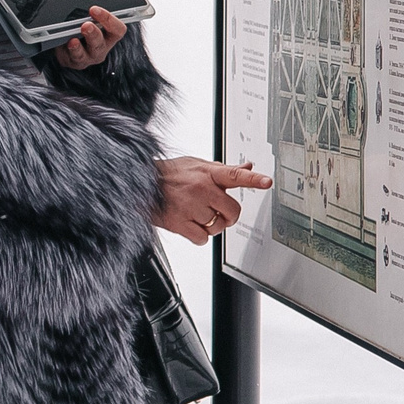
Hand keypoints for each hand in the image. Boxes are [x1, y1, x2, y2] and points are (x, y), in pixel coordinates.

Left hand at [52, 5, 126, 69]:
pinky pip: (76, 57)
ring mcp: (90, 56)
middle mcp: (102, 47)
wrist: (64, 44)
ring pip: (88, 52)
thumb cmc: (78, 29)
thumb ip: (87, 15)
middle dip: (94, 33)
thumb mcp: (84, 19)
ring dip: (81, 45)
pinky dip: (72, 50)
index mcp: (109, 34)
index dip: (108, 19)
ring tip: (74, 39)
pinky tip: (69, 43)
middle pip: (102, 42)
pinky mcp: (77, 62)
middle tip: (86, 25)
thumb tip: (82, 7)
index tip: (94, 10)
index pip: (117, 29)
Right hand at [154, 157, 270, 244]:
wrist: (136, 182)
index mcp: (206, 173)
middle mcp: (200, 188)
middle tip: (218, 213)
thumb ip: (223, 169)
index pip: (235, 175)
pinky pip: (202, 238)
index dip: (253, 179)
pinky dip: (197, 235)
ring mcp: (189, 206)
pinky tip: (187, 223)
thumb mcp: (195, 164)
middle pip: (232, 211)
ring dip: (209, 226)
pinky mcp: (178, 222)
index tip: (267, 182)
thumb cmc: (167, 174)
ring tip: (194, 214)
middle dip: (228, 216)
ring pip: (217, 227)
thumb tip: (247, 165)